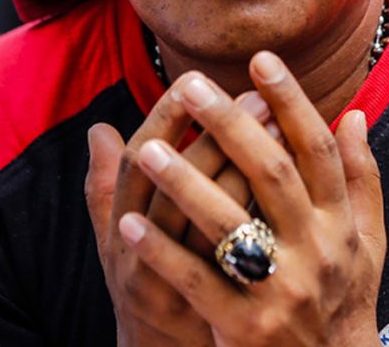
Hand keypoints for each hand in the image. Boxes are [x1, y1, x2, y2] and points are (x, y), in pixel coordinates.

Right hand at [86, 85, 273, 345]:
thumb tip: (98, 129)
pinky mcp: (215, 311)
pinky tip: (291, 190)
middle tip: (256, 94)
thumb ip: (107, 187)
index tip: (195, 78)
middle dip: (217, 134)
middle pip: (176, 184)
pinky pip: (241, 259)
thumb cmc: (146, 288)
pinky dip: (263, 223)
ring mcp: (179, 286)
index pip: (137, 160)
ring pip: (211, 222)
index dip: (164, 117)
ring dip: (246, 170)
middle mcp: (140, 257)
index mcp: (120, 228)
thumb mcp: (117, 241)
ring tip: (280, 128)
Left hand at [116, 52, 385, 346]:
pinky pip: (197, 281)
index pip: (318, 151)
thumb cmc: (345, 301)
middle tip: (190, 86)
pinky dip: (162, 250)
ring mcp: (281, 291)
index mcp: (342, 225)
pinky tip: (128, 222)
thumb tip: (355, 116)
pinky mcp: (246, 327)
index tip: (260, 61)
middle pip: (272, 175)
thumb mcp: (368, 243)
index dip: (291, 102)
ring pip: (230, 224)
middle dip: (230, 126)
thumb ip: (361, 179)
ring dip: (185, 183)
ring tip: (147, 149)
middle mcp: (317, 252)